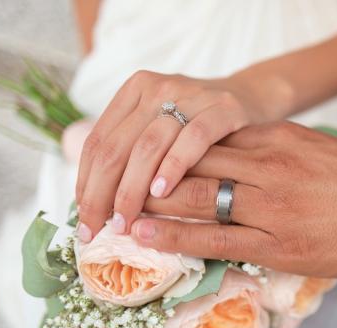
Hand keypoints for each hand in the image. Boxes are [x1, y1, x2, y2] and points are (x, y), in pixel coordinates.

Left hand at [76, 71, 269, 241]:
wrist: (251, 99)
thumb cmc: (199, 124)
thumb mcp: (160, 128)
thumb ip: (131, 152)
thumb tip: (95, 203)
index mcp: (135, 91)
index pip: (98, 142)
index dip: (85, 184)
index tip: (84, 219)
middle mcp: (158, 88)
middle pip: (117, 147)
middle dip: (101, 194)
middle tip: (97, 230)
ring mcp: (190, 95)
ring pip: (148, 146)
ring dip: (131, 190)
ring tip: (125, 221)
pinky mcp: (222, 108)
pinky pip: (192, 140)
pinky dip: (173, 167)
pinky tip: (161, 193)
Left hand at [131, 122, 336, 276]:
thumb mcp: (316, 147)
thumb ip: (273, 148)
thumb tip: (235, 152)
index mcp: (279, 138)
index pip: (210, 138)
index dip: (172, 148)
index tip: (147, 155)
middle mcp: (270, 166)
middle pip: (195, 164)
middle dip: (153, 173)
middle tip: (118, 181)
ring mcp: (272, 206)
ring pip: (198, 198)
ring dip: (154, 203)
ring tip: (120, 208)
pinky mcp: (278, 243)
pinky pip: (216, 238)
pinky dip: (176, 236)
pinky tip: (147, 235)